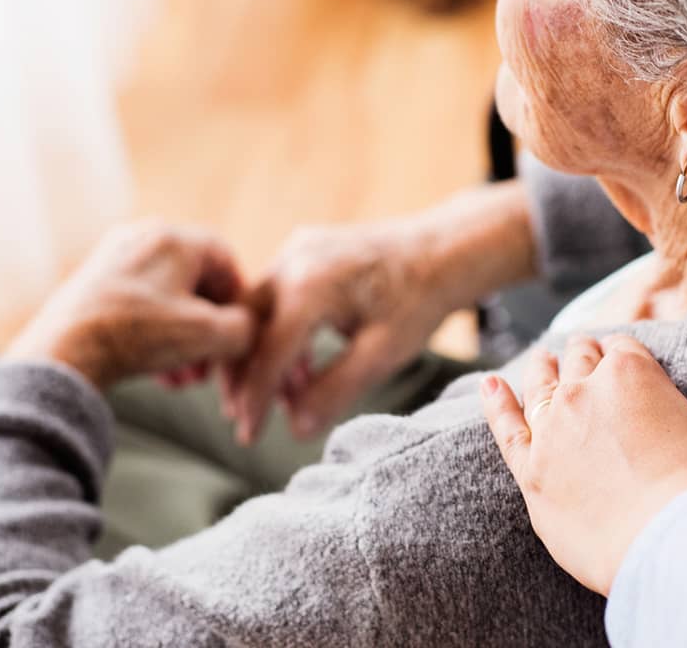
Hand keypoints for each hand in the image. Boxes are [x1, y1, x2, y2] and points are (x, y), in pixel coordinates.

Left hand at [6, 220, 256, 389]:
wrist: (63, 353)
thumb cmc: (138, 336)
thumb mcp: (209, 335)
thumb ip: (244, 327)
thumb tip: (247, 328)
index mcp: (173, 237)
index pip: (225, 259)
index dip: (239, 299)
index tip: (239, 333)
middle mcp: (141, 238)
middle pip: (193, 282)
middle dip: (207, 328)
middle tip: (209, 364)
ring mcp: (112, 259)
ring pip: (165, 298)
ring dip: (182, 338)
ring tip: (182, 378)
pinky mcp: (90, 284)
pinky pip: (137, 306)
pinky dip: (154, 335)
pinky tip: (156, 372)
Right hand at [225, 181, 536, 443]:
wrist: (445, 250)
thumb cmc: (419, 300)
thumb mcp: (383, 354)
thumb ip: (336, 390)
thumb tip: (296, 429)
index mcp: (310, 287)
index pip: (267, 353)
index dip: (255, 400)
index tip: (248, 436)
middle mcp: (293, 261)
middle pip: (246, 327)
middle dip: (241, 377)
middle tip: (245, 420)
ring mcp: (296, 250)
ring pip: (255, 311)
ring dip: (260, 355)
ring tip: (282, 399)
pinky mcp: (303, 250)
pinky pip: (274, 295)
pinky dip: (276, 331)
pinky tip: (298, 367)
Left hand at [479, 335, 686, 595]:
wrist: (663, 541)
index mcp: (633, 374)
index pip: (623, 351)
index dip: (625, 356)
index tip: (625, 362)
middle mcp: (585, 391)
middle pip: (580, 360)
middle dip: (585, 357)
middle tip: (587, 357)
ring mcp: (553, 427)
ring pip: (542, 384)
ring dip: (544, 370)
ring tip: (544, 361)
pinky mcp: (530, 468)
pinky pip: (505, 426)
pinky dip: (496, 403)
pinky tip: (491, 386)